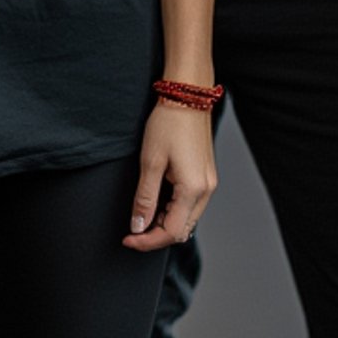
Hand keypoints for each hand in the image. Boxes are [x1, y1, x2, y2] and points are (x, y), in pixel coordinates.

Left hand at [123, 101, 217, 249]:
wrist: (187, 96)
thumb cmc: (168, 123)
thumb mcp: (150, 162)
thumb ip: (144, 199)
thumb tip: (138, 227)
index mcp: (193, 189)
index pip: (171, 232)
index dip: (147, 240)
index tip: (128, 239)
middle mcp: (206, 191)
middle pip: (182, 230)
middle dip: (156, 235)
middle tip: (133, 228)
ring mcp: (208, 184)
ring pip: (187, 220)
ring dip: (165, 222)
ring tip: (143, 211)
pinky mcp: (206, 176)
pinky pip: (191, 205)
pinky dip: (174, 210)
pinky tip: (158, 200)